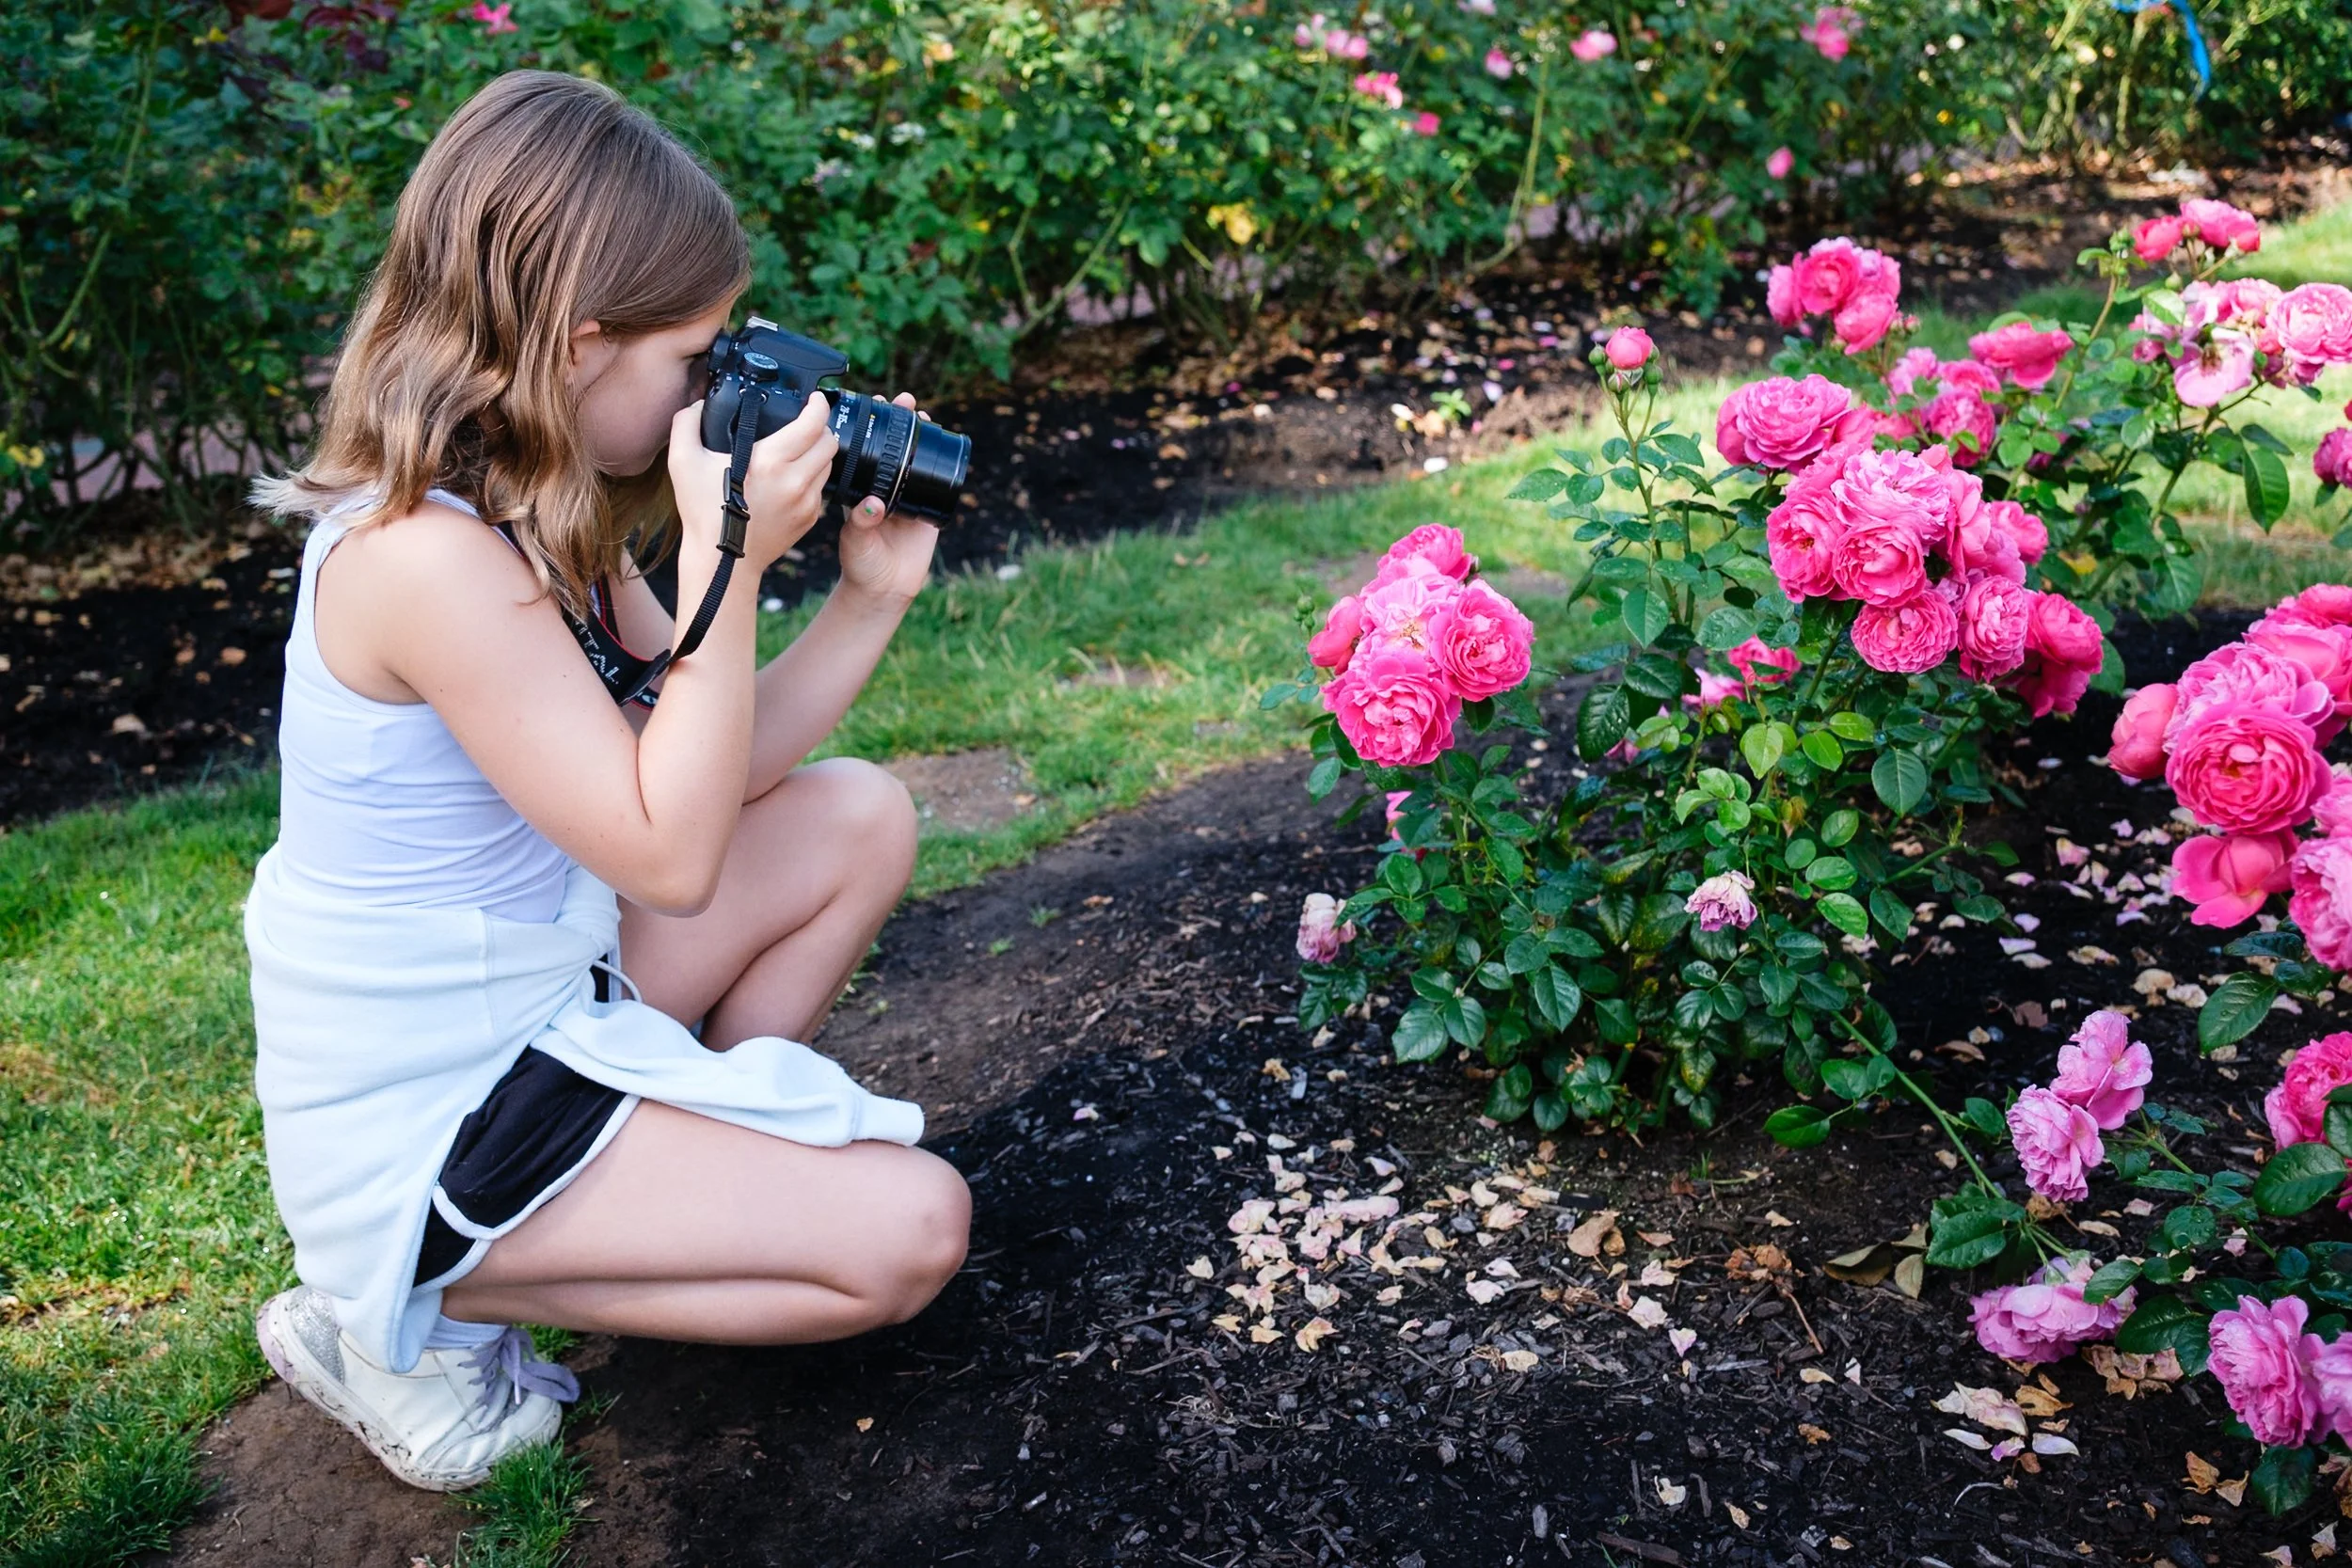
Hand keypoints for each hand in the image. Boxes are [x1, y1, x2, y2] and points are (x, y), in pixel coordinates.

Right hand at [664, 394, 839, 569]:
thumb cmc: (702, 512)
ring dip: (818, 452)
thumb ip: (687, 423)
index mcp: (771, 461)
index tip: (814, 399)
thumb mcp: (683, 462)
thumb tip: (700, 404)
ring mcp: (807, 503)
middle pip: (829, 442)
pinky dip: (812, 477)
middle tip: (805, 423)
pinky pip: (820, 489)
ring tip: (798, 449)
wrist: (721, 561)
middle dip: (820, 427)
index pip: (814, 423)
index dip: (818, 405)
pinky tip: (792, 477)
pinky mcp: (809, 519)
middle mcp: (796, 481)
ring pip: (829, 465)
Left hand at [835, 393, 940, 607]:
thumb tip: (873, 505)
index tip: (872, 406)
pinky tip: (942, 446)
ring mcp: (907, 494)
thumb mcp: (855, 539)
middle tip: (902, 401)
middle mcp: (884, 486)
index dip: (870, 427)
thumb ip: (861, 522)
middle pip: (893, 446)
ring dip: (919, 434)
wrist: (884, 587)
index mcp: (861, 488)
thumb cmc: (860, 562)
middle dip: (898, 421)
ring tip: (921, 413)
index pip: (865, 450)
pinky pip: (936, 481)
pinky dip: (939, 462)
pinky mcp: (928, 507)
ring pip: (914, 458)